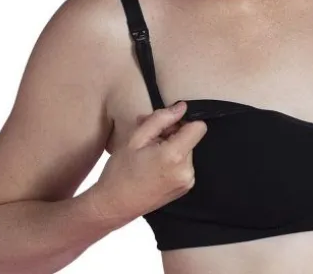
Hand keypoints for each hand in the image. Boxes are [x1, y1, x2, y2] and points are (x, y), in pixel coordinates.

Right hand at [90, 101, 206, 223]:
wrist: (114, 205)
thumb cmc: (121, 171)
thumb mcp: (136, 138)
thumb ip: (161, 119)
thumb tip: (181, 107)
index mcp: (175, 156)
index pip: (198, 127)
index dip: (183, 122)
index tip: (166, 126)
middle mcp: (186, 170)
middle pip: (191, 138)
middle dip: (172, 134)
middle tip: (149, 140)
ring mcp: (187, 181)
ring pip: (187, 150)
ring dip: (171, 147)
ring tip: (149, 154)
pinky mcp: (184, 188)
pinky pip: (184, 164)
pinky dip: (172, 160)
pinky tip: (154, 165)